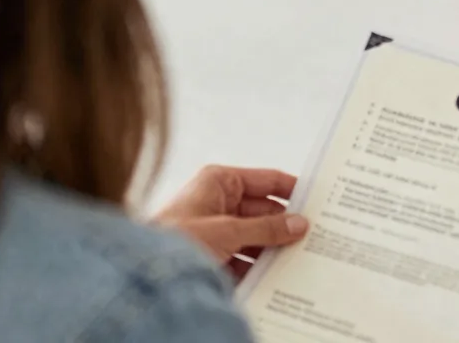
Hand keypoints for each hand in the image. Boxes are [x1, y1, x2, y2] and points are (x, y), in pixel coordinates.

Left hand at [153, 166, 308, 280]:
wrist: (139, 278)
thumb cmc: (173, 240)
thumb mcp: (228, 231)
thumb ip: (267, 228)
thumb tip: (299, 224)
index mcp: (220, 181)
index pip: (268, 180)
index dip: (293, 190)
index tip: (318, 201)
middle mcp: (218, 201)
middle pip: (264, 211)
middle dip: (285, 226)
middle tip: (313, 237)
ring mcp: (214, 230)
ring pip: (256, 237)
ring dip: (273, 249)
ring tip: (300, 258)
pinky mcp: (211, 255)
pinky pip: (243, 257)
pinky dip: (258, 267)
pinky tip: (277, 275)